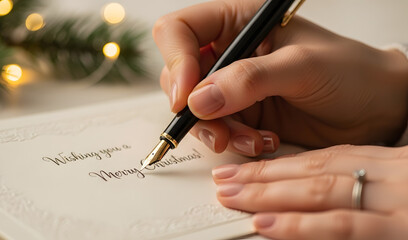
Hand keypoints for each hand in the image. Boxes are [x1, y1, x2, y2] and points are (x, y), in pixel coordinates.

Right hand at [153, 0, 407, 154]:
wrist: (375, 109)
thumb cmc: (350, 72)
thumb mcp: (302, 66)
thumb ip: (249, 79)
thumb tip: (198, 100)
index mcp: (240, 22)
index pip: (181, 30)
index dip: (176, 61)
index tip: (187, 95)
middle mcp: (230, 53)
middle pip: (180, 76)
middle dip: (195, 107)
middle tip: (219, 127)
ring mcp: (233, 87)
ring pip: (195, 110)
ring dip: (217, 130)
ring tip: (251, 139)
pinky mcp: (242, 115)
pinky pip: (218, 131)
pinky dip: (233, 141)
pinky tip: (262, 142)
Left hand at [212, 145, 407, 239]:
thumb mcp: (401, 175)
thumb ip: (363, 177)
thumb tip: (312, 184)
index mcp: (382, 160)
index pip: (319, 157)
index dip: (276, 163)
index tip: (243, 168)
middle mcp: (383, 175)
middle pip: (312, 169)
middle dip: (262, 176)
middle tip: (224, 181)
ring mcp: (393, 201)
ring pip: (318, 191)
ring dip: (270, 196)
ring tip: (234, 199)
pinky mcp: (399, 228)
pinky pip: (343, 225)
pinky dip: (302, 225)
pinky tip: (268, 226)